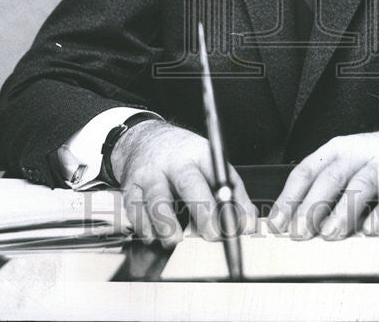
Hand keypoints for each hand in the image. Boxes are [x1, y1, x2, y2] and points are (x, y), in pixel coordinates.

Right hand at [110, 119, 257, 247]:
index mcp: (199, 153)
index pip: (218, 174)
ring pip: (157, 199)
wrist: (143, 139)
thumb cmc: (182, 156)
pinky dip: (144, 227)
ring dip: (166, 224)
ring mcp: (150, 173)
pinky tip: (153, 236)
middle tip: (212, 234)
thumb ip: (232, 192)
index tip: (238, 224)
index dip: (230, 201)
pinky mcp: (130, 186)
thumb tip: (248, 223)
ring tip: (175, 239)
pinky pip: (135, 210)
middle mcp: (174, 161)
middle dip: (202, 211)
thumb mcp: (209, 163)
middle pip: (189, 183)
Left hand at [269, 115, 378, 239]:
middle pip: (331, 177)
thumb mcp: (348, 162)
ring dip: (343, 211)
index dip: (290, 198)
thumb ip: (325, 186)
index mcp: (338, 149)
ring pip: (360, 184)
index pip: (306, 171)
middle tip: (300, 231)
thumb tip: (297, 222)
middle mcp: (359, 152)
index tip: (278, 223)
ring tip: (330, 233)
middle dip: (312, 206)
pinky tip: (369, 230)